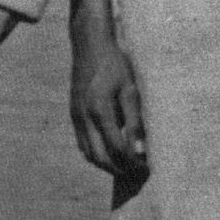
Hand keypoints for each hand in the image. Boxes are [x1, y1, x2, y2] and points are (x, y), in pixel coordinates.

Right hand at [68, 17, 145, 182]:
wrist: (89, 46)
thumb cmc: (115, 65)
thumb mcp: (131, 90)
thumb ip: (135, 122)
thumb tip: (141, 151)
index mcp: (100, 111)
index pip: (117, 148)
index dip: (133, 162)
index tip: (146, 169)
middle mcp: (84, 118)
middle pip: (100, 157)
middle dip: (119, 169)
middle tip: (137, 173)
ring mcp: (76, 117)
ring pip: (88, 154)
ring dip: (106, 164)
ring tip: (125, 165)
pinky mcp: (73, 115)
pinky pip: (83, 143)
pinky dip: (96, 153)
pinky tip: (109, 152)